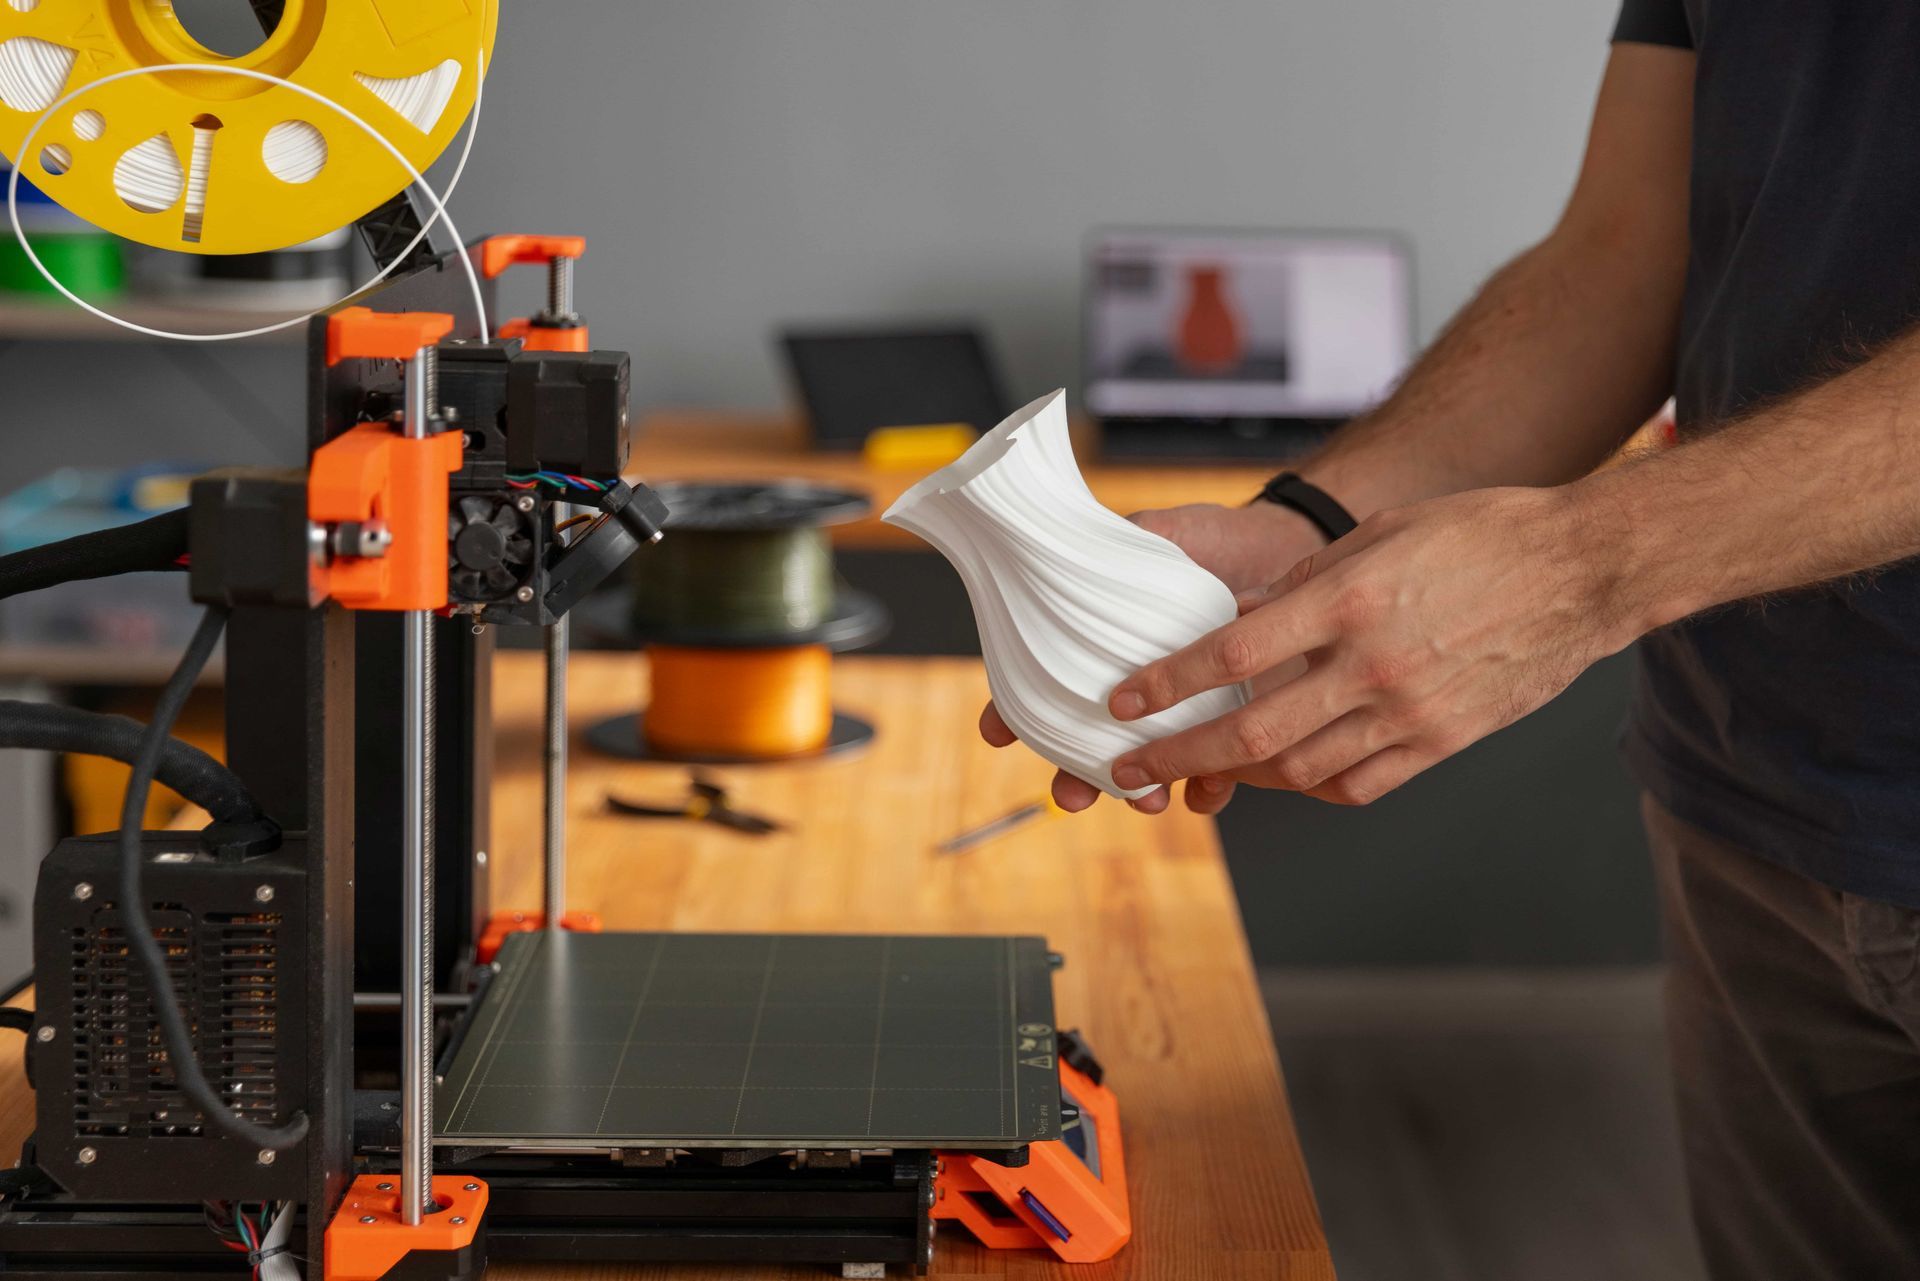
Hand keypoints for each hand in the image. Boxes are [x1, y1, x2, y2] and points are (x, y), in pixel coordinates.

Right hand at [978, 500, 1326, 814]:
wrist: (1287, 549)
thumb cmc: (1214, 540)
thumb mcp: (1160, 535)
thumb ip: (1120, 547)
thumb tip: (1064, 550)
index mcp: (1102, 647)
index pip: (1044, 685)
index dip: (1012, 713)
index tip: (996, 734)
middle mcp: (1135, 688)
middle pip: (1090, 745)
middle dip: (1075, 779)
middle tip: (1070, 797)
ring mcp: (1182, 713)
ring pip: (1149, 767)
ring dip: (1139, 792)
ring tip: (1145, 800)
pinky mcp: (1232, 727)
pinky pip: (1215, 772)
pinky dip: (1206, 788)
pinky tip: (1203, 790)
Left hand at [1105, 487, 1636, 805]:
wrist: (1583, 570)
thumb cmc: (1480, 535)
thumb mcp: (1380, 535)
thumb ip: (1305, 584)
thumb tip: (1241, 621)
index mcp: (1349, 601)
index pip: (1231, 653)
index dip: (1166, 682)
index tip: (1123, 701)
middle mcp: (1373, 665)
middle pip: (1251, 732)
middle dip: (1178, 755)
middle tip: (1130, 769)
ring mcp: (1411, 711)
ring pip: (1300, 769)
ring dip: (1239, 777)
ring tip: (1203, 770)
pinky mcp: (1445, 740)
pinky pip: (1361, 784)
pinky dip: (1313, 786)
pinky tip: (1287, 777)